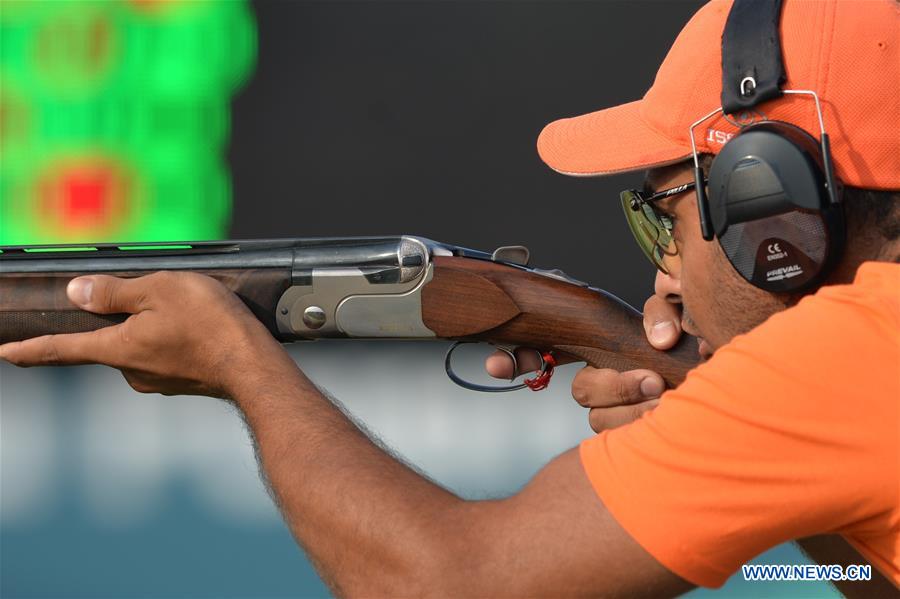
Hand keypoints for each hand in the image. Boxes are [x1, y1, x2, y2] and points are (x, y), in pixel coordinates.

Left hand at [0, 272, 289, 398]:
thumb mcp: (159, 290)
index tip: (5, 352)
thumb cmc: (211, 325)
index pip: (61, 349)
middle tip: (153, 301)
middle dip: (119, 323)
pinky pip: (165, 357)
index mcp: (117, 348)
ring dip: (152, 330)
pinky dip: (174, 342)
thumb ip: (114, 292)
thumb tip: (76, 293)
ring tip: (190, 312)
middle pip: (109, 342)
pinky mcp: (182, 383)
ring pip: (140, 348)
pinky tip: (200, 330)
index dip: (29, 349)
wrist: (255, 367)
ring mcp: (158, 380)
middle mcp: (131, 371)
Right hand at [485, 295, 682, 432]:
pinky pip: (624, 445)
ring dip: (636, 412)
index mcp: (597, 349)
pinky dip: (644, 432)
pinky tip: (661, 425)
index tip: (497, 365)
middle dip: (615, 387)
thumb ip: (662, 316)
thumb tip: (659, 339)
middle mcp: (601, 382)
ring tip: (669, 402)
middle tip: (650, 382)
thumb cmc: (696, 350)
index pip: (544, 354)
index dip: (517, 360)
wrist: (720, 380)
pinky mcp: (635, 440)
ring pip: (604, 420)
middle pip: (584, 391)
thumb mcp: (677, 319)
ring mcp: (618, 413)